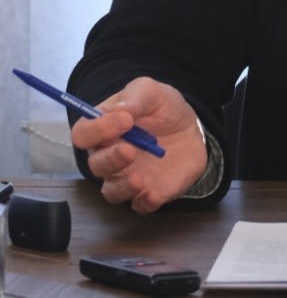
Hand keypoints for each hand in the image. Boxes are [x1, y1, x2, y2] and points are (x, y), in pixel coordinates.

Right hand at [70, 77, 207, 213]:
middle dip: (110, 159)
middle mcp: (109, 156)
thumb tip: (119, 110)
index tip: (124, 120)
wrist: (191, 130)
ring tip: (139, 179)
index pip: (83, 134)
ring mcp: (126, 177)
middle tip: (130, 150)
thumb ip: (135, 96)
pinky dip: (144, 202)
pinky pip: (139, 205)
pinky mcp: (146, 192)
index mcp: (104, 128)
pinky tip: (153, 193)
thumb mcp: (153, 92)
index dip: (97, 130)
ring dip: (122, 186)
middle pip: (95, 165)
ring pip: (111, 191)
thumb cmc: (164, 109)